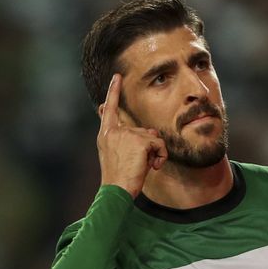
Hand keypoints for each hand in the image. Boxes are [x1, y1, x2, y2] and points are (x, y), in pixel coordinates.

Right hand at [97, 73, 167, 197]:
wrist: (117, 191)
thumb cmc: (120, 179)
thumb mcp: (121, 156)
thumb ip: (132, 140)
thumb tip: (152, 132)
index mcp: (106, 134)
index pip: (110, 109)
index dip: (113, 92)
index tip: (116, 77)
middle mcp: (114, 131)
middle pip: (143, 132)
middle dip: (149, 149)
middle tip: (141, 165)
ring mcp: (126, 134)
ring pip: (153, 138)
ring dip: (155, 154)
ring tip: (146, 167)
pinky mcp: (138, 140)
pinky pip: (160, 144)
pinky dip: (161, 156)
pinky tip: (154, 167)